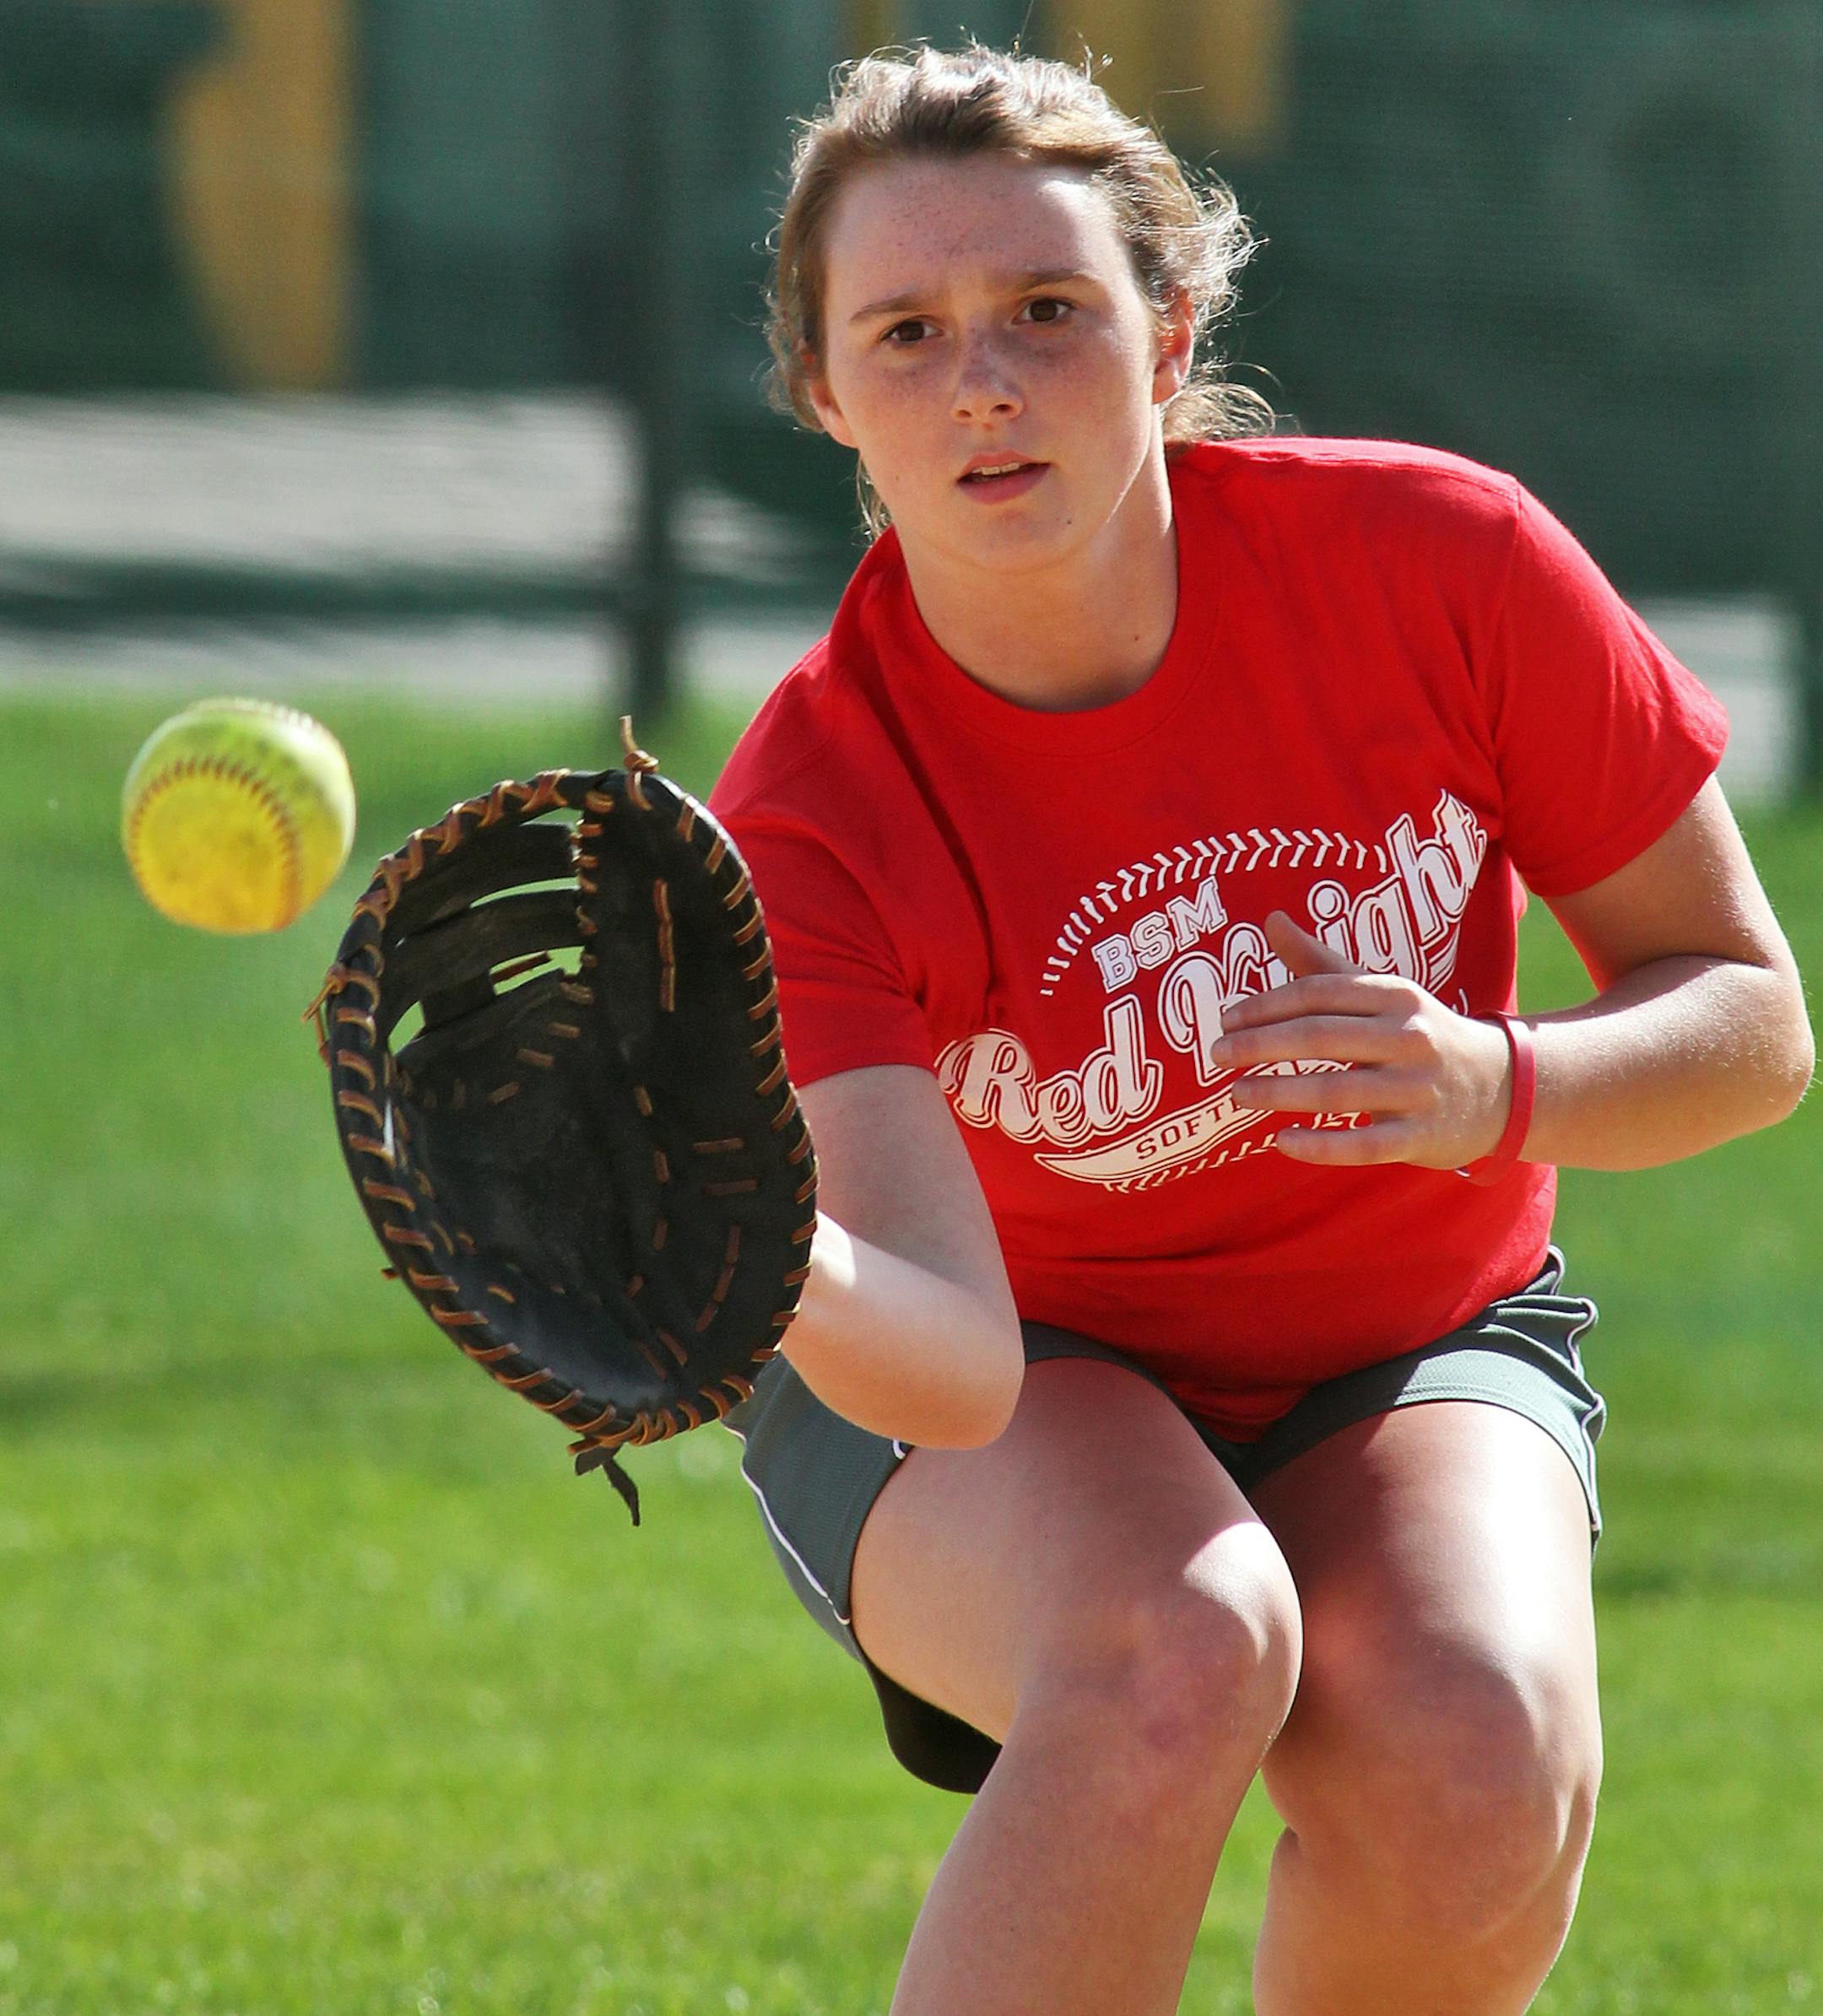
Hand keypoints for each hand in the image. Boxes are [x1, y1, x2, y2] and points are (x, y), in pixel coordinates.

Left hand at [1207, 912, 1515, 1169]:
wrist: (1502, 1087)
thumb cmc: (1418, 1033)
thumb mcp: (1380, 993)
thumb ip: (1322, 962)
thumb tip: (1271, 919)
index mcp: (1395, 995)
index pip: (1319, 993)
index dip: (1267, 1005)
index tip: (1225, 1020)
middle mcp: (1410, 1037)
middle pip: (1322, 1037)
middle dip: (1262, 1046)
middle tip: (1216, 1055)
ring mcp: (1418, 1089)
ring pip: (1337, 1092)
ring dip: (1279, 1093)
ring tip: (1236, 1093)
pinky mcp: (1421, 1137)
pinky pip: (1364, 1145)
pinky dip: (1319, 1146)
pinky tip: (1281, 1141)